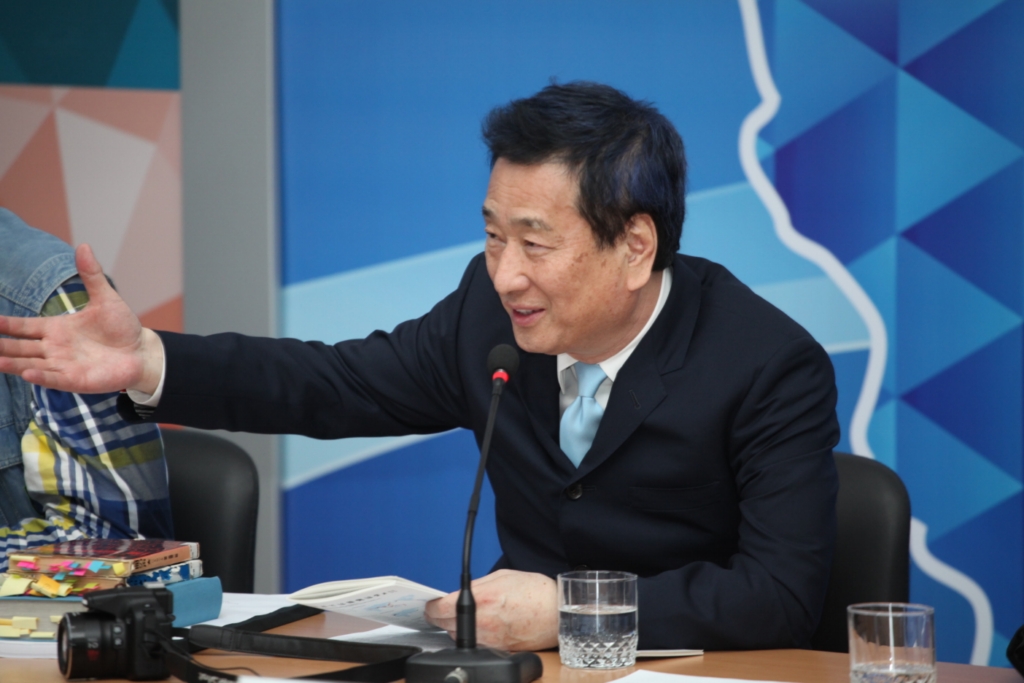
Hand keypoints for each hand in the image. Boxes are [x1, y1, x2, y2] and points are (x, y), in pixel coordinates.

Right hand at [0, 243, 163, 393]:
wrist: (143, 352)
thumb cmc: (122, 327)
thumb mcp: (106, 298)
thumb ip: (91, 276)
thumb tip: (83, 246)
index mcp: (56, 328)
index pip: (22, 326)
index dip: (4, 324)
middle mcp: (54, 347)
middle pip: (19, 347)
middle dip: (0, 345)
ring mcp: (63, 365)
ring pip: (30, 363)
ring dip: (12, 362)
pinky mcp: (76, 380)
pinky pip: (54, 378)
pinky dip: (40, 376)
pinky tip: (26, 372)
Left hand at [424, 569, 557, 650]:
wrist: (557, 614)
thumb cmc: (534, 592)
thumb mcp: (502, 576)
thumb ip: (476, 586)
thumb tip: (456, 593)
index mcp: (481, 600)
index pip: (439, 609)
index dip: (431, 606)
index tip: (430, 604)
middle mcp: (482, 623)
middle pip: (443, 625)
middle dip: (441, 616)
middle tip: (445, 608)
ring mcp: (489, 640)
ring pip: (457, 637)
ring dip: (456, 627)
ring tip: (469, 614)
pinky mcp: (496, 651)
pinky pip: (474, 644)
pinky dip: (473, 635)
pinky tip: (483, 625)